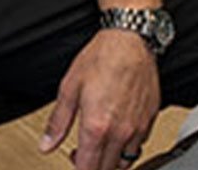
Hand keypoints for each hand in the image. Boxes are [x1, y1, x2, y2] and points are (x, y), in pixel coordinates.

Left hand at [38, 30, 160, 169]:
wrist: (130, 40)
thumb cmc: (102, 57)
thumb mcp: (69, 88)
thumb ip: (58, 122)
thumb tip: (46, 144)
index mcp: (96, 127)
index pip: (87, 169)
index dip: (78, 169)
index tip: (73, 160)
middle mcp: (120, 132)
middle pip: (106, 169)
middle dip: (92, 167)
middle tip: (82, 154)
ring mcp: (138, 127)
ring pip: (125, 163)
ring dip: (111, 162)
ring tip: (100, 147)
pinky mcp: (150, 119)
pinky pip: (139, 146)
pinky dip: (127, 148)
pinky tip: (118, 134)